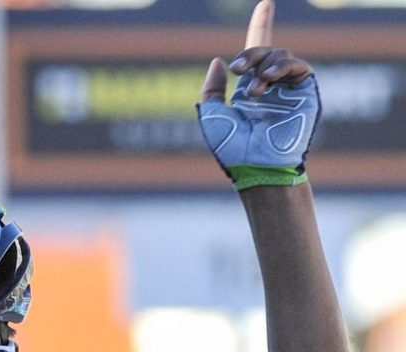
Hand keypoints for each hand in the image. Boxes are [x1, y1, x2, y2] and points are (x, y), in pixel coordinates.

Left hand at [196, 0, 319, 190]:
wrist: (256, 166)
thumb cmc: (233, 149)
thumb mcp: (212, 115)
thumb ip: (212, 88)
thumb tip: (219, 61)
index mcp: (251, 90)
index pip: (257, 52)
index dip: (261, 26)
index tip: (265, 3)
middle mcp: (272, 86)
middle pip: (265, 51)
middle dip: (250, 53)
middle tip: (237, 70)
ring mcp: (290, 89)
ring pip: (280, 56)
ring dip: (263, 65)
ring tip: (254, 89)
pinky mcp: (306, 93)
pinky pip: (298, 66)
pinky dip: (281, 67)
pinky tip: (267, 82)